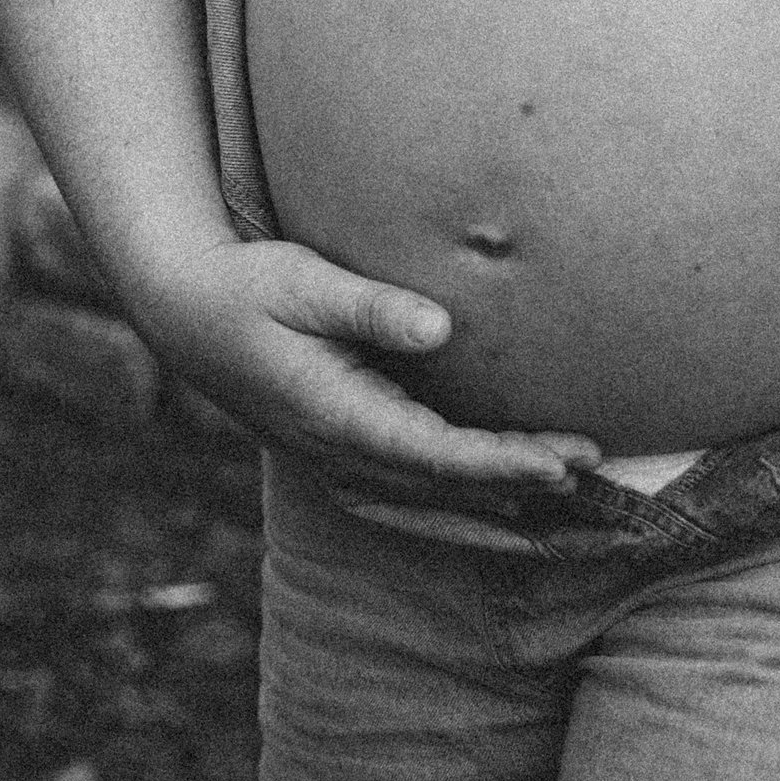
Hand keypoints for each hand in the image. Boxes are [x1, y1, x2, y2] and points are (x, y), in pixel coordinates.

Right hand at [135, 231, 601, 493]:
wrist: (187, 316)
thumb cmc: (250, 288)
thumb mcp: (303, 282)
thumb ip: (370, 306)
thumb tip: (439, 328)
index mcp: (335, 418)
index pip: (436, 455)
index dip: (502, 463)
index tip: (560, 459)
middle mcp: (338, 455)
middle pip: (445, 484)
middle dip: (518, 478)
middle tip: (592, 461)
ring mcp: (336, 463)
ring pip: (431, 498)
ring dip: (498, 495)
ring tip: (569, 484)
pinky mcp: (339, 454)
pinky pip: (412, 491)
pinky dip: (462, 497)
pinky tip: (504, 497)